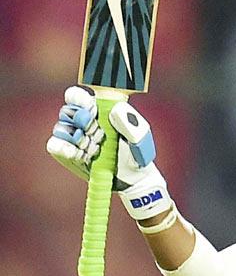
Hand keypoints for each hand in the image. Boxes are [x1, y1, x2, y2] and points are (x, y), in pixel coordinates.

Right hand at [47, 86, 171, 220]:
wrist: (132, 179)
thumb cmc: (137, 154)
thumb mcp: (139, 138)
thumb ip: (128, 122)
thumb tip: (113, 109)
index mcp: (99, 109)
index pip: (78, 96)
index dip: (79, 100)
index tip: (91, 111)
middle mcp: (84, 120)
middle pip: (67, 111)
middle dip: (82, 123)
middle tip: (99, 135)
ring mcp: (74, 137)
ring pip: (60, 128)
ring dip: (77, 139)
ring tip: (95, 149)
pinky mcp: (67, 153)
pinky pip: (54, 145)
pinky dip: (65, 149)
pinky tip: (80, 155)